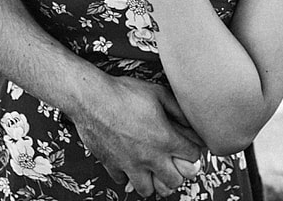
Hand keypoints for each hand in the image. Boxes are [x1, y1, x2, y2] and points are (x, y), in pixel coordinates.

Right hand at [71, 75, 203, 196]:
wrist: (89, 97)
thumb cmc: (121, 92)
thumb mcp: (156, 92)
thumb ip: (178, 108)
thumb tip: (191, 120)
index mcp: (164, 139)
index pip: (193, 158)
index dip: (193, 152)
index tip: (187, 148)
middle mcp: (149, 156)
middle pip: (174, 181)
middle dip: (176, 173)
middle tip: (171, 163)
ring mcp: (129, 163)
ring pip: (148, 189)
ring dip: (152, 181)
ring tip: (150, 170)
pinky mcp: (111, 164)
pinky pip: (122, 181)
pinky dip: (126, 176)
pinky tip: (127, 163)